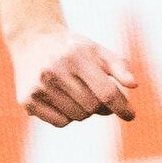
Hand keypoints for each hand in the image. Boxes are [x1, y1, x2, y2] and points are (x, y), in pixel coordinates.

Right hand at [11, 21, 139, 125]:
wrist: (33, 40)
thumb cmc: (73, 48)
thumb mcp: (97, 50)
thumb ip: (119, 66)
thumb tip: (134, 84)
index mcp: (75, 57)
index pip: (106, 92)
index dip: (122, 107)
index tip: (130, 115)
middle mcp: (54, 71)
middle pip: (93, 107)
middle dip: (102, 106)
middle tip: (99, 97)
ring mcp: (38, 87)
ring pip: (77, 117)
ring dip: (84, 111)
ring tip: (78, 93)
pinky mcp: (27, 100)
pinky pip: (60, 122)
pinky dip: (67, 117)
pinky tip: (62, 100)